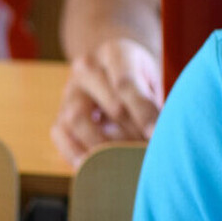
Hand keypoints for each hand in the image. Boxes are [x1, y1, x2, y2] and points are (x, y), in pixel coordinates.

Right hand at [50, 37, 163, 165]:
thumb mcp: (152, 79)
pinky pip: (60, 136)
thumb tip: (163, 137)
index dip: (143, 111)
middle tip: (149, 154)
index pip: (126, 83)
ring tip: (126, 163)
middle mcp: (86, 68)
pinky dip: (76, 154)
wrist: (110, 70)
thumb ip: (155, 103)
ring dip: (105, 147)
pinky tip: (96, 168)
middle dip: (133, 134)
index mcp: (115, 52)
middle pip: (108, 105)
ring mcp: (69, 91)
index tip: (156, 135)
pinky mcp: (59, 114)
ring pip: (77, 120)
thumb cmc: (140, 78)